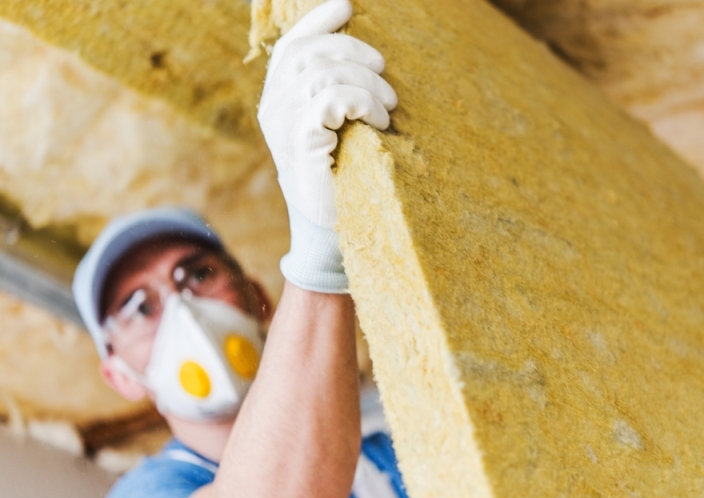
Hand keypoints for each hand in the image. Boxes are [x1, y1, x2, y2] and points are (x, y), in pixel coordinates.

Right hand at [258, 0, 397, 292]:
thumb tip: (362, 56)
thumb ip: (334, 92)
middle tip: (386, 78)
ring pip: (325, 73)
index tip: (347, 5)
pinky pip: (332, 99)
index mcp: (279, 99)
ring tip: (387, 110)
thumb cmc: (341, 175)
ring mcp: (283, 125)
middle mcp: (274, 107)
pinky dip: (363, 102)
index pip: (292, 46)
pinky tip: (379, 122)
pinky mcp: (301, 141)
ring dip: (367, 84)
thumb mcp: (335, 128)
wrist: (332, 227)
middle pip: (311, 53)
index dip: (318, 21)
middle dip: (356, 54)